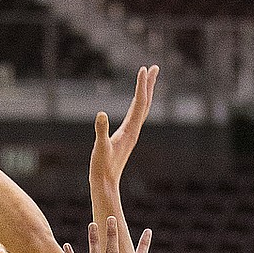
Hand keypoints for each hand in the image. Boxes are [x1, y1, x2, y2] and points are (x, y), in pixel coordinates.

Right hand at [90, 65, 158, 191]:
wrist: (105, 184)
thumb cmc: (102, 167)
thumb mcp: (100, 148)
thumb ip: (101, 131)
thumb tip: (101, 114)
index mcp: (130, 130)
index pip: (139, 103)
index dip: (141, 85)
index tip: (143, 68)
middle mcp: (134, 131)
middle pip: (145, 103)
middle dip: (149, 85)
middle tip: (154, 67)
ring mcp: (131, 134)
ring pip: (141, 109)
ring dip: (145, 93)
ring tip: (147, 80)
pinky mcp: (126, 138)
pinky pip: (135, 117)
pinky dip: (138, 105)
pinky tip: (136, 104)